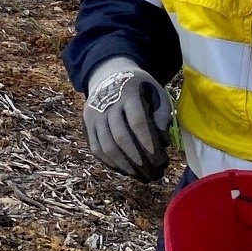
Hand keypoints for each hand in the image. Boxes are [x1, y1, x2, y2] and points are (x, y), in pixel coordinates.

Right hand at [83, 63, 170, 180]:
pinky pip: (96, 148)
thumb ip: (162, 113)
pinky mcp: (87, 124)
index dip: (148, 142)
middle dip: (139, 160)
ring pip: (106, 146)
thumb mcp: (155, 91)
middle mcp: (107, 104)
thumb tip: (164, 142)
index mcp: (128, 94)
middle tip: (154, 174)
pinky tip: (125, 170)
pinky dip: (110, 163)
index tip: (160, 160)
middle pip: (121, 137)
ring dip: (125, 165)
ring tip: (141, 176)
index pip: (137, 121)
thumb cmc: (138, 88)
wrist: (108, 74)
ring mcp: (94, 115)